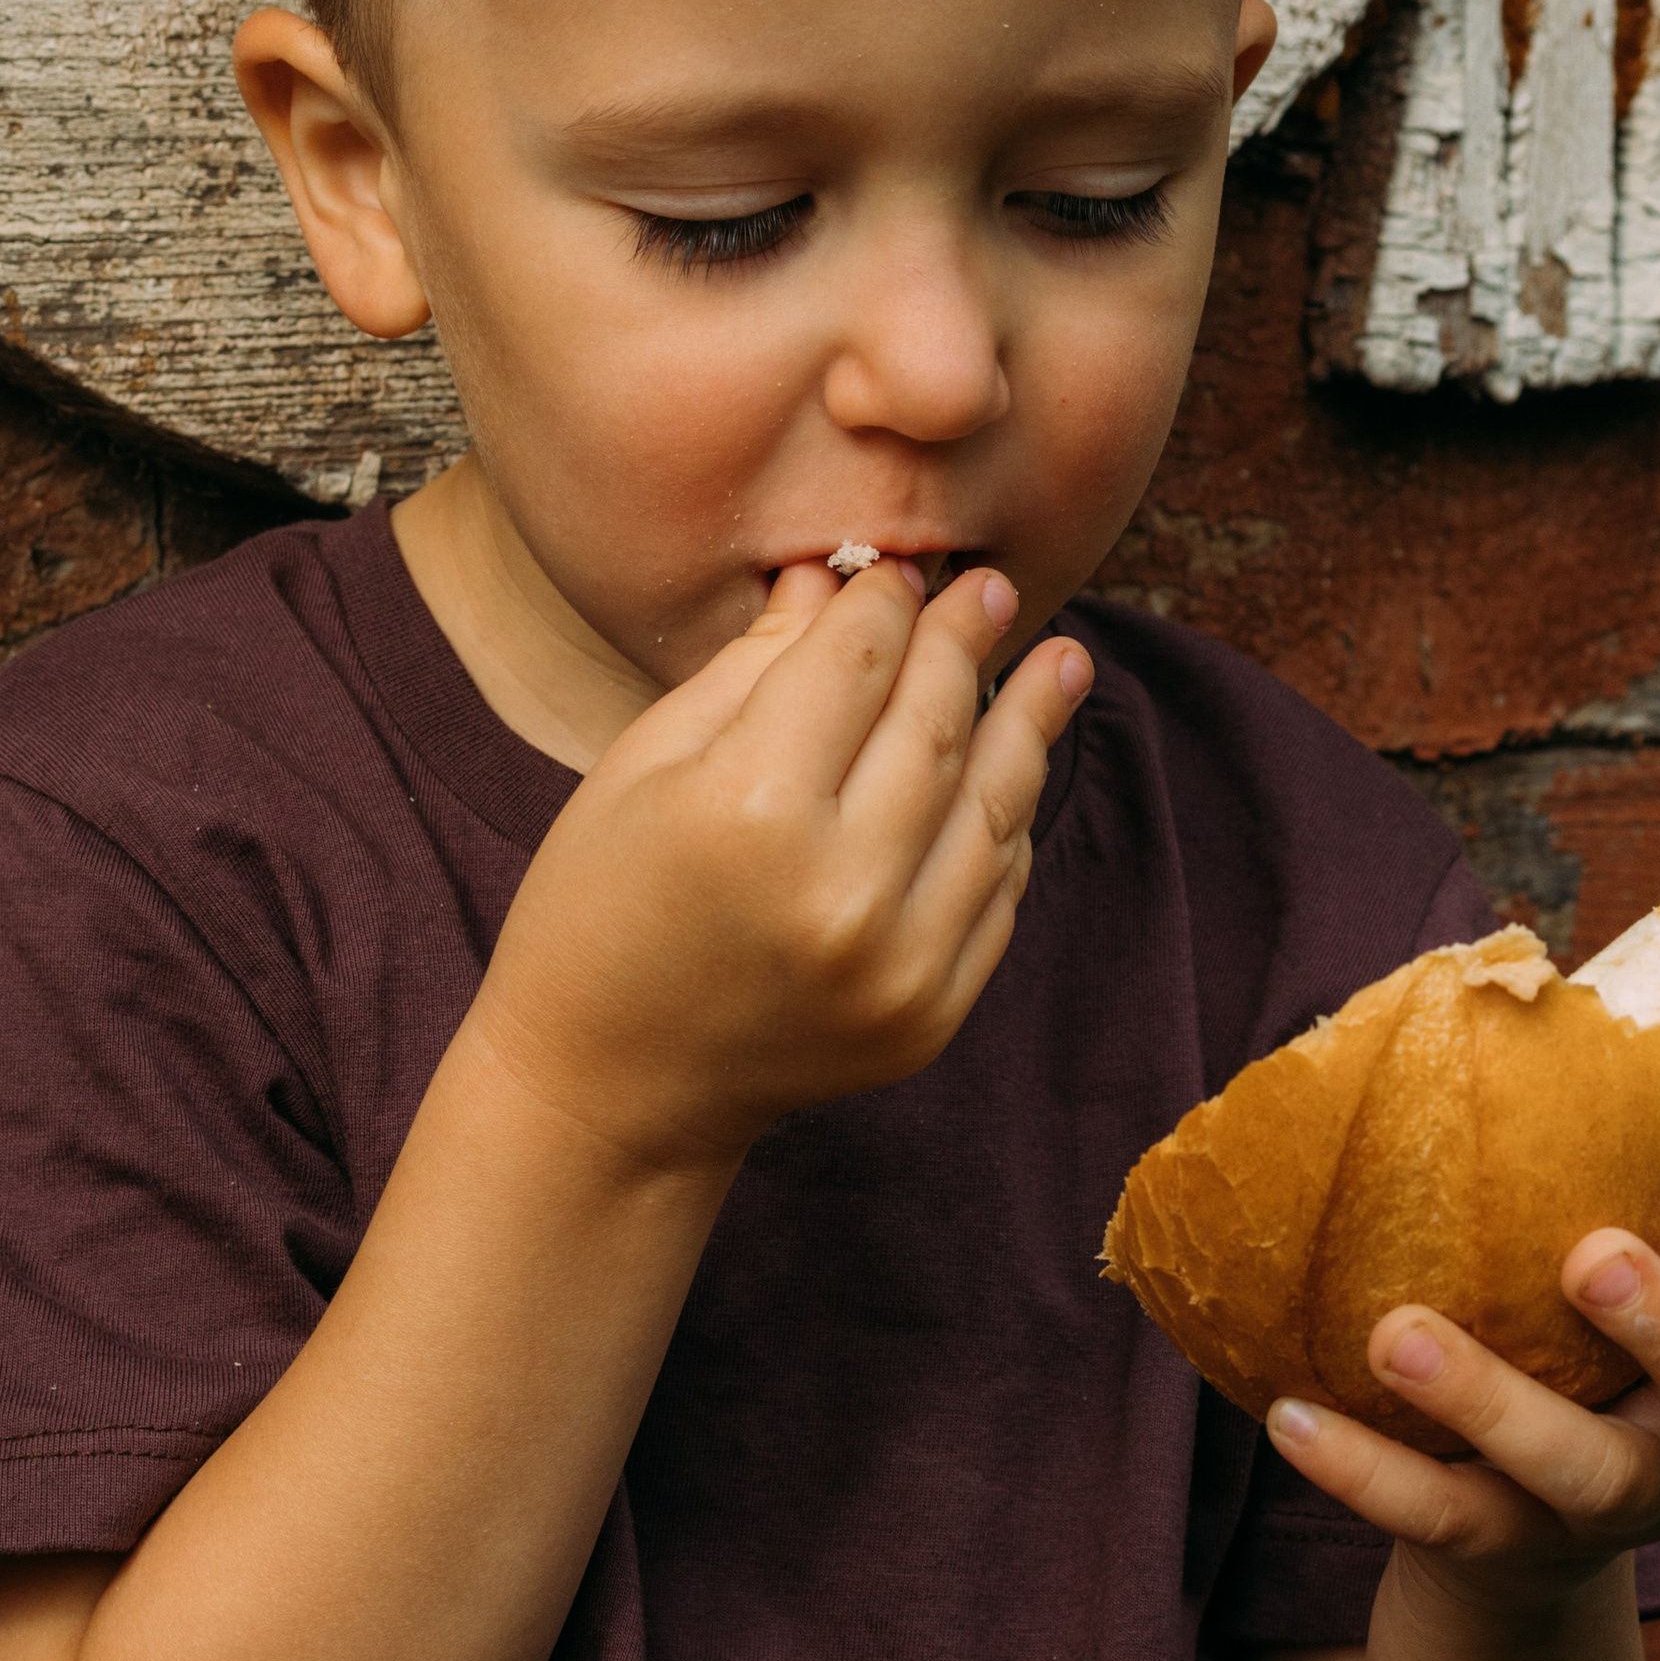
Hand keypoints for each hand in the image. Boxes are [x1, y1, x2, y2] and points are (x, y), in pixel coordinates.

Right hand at [471, 558, 1089, 1169]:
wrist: (608, 1089)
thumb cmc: (598, 907)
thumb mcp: (644, 766)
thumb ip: (752, 668)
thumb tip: (837, 580)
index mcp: (752, 811)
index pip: (854, 665)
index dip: (886, 604)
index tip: (902, 571)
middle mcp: (841, 890)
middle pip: (935, 724)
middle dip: (964, 643)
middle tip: (990, 590)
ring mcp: (900, 964)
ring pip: (993, 806)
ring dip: (1029, 724)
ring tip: (1061, 661)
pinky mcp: (931, 1016)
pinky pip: (997, 891)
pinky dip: (1007, 821)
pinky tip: (1013, 769)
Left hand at [1265, 1177, 1659, 1619]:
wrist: (1509, 1511)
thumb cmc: (1567, 1313)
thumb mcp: (1615, 1227)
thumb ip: (1605, 1141)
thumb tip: (1512, 963)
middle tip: (1591, 1258)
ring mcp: (1621, 1507)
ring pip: (1589, 1477)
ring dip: (1496, 1402)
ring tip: (1397, 1333)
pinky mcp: (1513, 1555)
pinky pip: (1446, 1523)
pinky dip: (1368, 1474)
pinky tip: (1291, 1417)